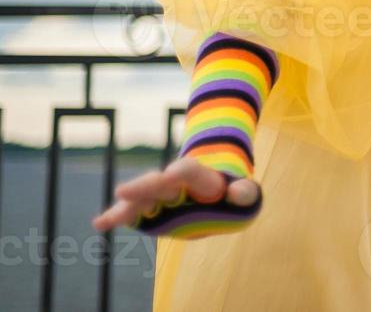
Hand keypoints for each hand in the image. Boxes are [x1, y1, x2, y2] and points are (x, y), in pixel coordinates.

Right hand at [92, 156, 260, 233]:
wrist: (217, 193)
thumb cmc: (233, 196)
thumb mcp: (247, 196)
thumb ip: (246, 193)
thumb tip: (236, 192)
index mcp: (201, 178)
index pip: (190, 171)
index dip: (181, 172)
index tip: (170, 172)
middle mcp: (176, 184)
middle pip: (158, 182)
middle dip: (143, 186)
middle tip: (122, 190)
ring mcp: (161, 197)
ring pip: (141, 199)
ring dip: (125, 207)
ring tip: (105, 218)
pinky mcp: (150, 211)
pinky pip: (131, 213)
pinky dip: (116, 218)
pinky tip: (99, 223)